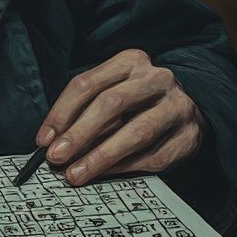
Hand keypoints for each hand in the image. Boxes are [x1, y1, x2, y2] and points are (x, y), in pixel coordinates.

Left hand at [35, 49, 201, 186]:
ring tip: (77, 173)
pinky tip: (106, 174)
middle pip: (111, 104)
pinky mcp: (189, 136)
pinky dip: (125, 167)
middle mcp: (156, 79)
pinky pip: (154, 156)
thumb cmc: (139, 100)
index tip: (44, 139)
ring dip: (101, 156)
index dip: (62, 112)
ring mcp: (177, 106)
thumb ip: (86, 108)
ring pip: (136, 132)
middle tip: (57, 156)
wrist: (192, 107)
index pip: (87, 83)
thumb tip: (52, 140)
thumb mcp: (113, 90)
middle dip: (79, 133)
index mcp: (131, 61)